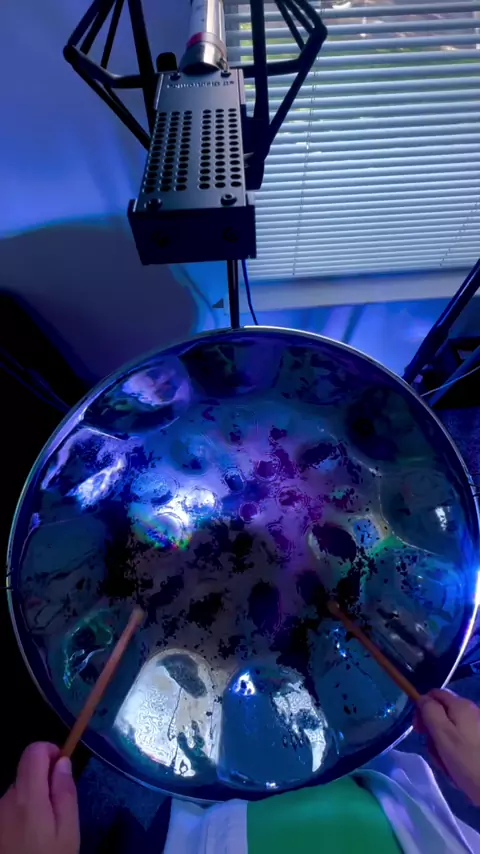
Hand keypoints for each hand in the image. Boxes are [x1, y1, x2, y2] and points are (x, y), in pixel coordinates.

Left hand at [0, 742, 79, 853]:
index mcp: (27, 796)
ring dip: (32, 804)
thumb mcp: (68, 831)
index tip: (62, 772)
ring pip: (18, 795)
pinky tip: (27, 842)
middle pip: (26, 774)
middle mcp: (5, 800)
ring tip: (42, 834)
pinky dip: (20, 819)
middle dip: (44, 785)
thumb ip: (65, 792)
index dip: (51, 752)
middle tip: (58, 815)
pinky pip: (8, 812)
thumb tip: (62, 762)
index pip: (33, 751)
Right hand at [415, 689, 479, 804]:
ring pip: (449, 733)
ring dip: (443, 750)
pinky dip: (455, 757)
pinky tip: (457, 772)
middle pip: (441, 716)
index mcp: (461, 706)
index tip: (418, 730)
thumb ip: (429, 712)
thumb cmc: (468, 761)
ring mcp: (477, 729)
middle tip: (435, 754)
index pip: (434, 694)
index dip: (421, 708)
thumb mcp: (443, 734)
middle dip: (433, 735)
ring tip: (448, 768)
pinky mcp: (479, 745)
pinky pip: (460, 745)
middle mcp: (471, 713)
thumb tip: (422, 698)